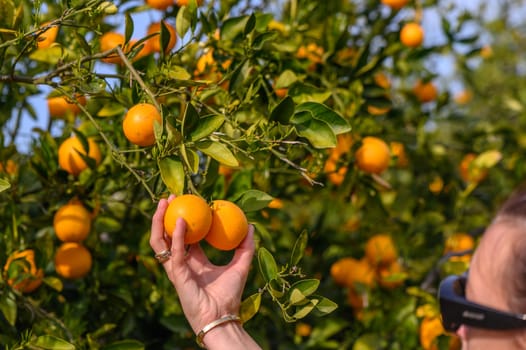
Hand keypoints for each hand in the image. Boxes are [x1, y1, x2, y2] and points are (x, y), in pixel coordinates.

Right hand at [150, 196, 255, 333]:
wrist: (223, 317)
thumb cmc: (230, 296)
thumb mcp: (241, 265)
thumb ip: (245, 246)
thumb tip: (251, 226)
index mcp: (194, 261)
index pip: (185, 236)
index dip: (184, 218)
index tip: (188, 201)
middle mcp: (182, 263)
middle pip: (166, 235)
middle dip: (164, 216)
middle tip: (169, 197)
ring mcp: (176, 269)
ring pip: (160, 242)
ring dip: (160, 222)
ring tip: (164, 203)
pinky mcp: (177, 276)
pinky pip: (174, 252)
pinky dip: (176, 236)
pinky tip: (179, 221)